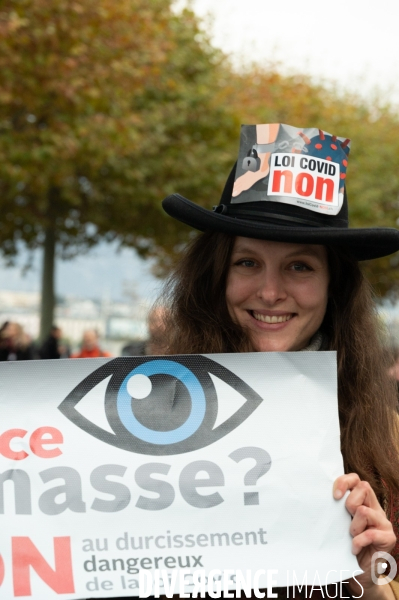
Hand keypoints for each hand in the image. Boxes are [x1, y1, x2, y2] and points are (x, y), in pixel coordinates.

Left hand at [334, 473, 395, 598]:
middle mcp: (375, 508)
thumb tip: (316, 496)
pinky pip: (370, 534)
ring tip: (350, 537)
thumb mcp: (339, 524)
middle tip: (346, 518)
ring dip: (353, 526)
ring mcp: (383, 523)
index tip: (334, 496)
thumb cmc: (344, 546)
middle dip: (350, 502)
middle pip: (364, 487)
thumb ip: (336, 509)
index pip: (356, 479)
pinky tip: (354, 549)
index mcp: (363, 502)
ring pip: (365, 511)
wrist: (358, 574)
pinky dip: (358, 542)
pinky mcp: (388, 538)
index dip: (344, 482)